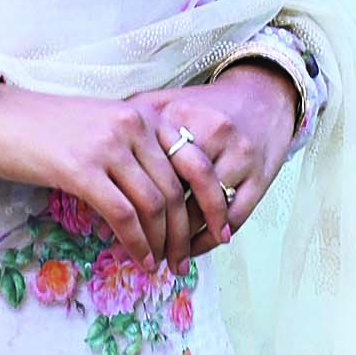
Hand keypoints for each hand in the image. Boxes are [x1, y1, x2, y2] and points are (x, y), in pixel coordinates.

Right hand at [0, 82, 215, 276]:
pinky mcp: (81, 169)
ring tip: (161, 266)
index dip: (209, 202)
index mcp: (142, 114)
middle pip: (174, 189)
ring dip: (162, 243)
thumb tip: (162, 202)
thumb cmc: (46, 129)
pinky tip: (139, 260)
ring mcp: (107, 146)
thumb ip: (134, 153)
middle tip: (182, 261)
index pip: (192, 161)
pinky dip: (136, 244)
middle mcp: (132, 125)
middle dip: (184, 233)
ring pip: (153, 205)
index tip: (215, 232)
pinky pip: (123, 215)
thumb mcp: (101, 129)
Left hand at [128, 63, 297, 258]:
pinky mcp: (260, 173)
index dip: (129, 198)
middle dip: (157, 229)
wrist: (260, 95)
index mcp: (180, 114)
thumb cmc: (204, 106)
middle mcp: (212, 131)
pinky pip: (234, 216)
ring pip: (204, 210)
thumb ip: (132, 122)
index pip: (149, 166)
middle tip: (142, 253)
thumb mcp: (165, 102)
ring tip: (166, 259)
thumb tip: (95, 155)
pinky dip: (211, 238)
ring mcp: (239, 153)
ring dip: (184, 241)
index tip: (113, 223)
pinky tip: (194, 249)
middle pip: (177, 192)